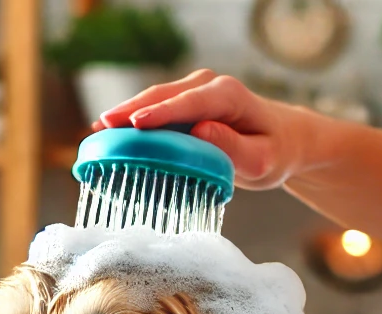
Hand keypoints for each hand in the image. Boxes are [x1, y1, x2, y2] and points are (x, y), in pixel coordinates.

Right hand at [93, 69, 316, 189]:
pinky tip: (113, 135)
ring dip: (126, 114)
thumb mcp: (263, 160)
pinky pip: (156, 110)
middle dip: (131, 110)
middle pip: (163, 96)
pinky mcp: (185, 104)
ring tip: (98, 132)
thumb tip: (201, 132)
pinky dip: (134, 121)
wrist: (282, 139)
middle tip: (102, 127)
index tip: (135, 124)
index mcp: (229, 96)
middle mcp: (209, 85)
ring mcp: (194, 91)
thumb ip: (235, 148)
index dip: (161, 113)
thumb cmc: (275, 152)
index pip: (189, 103)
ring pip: (154, 100)